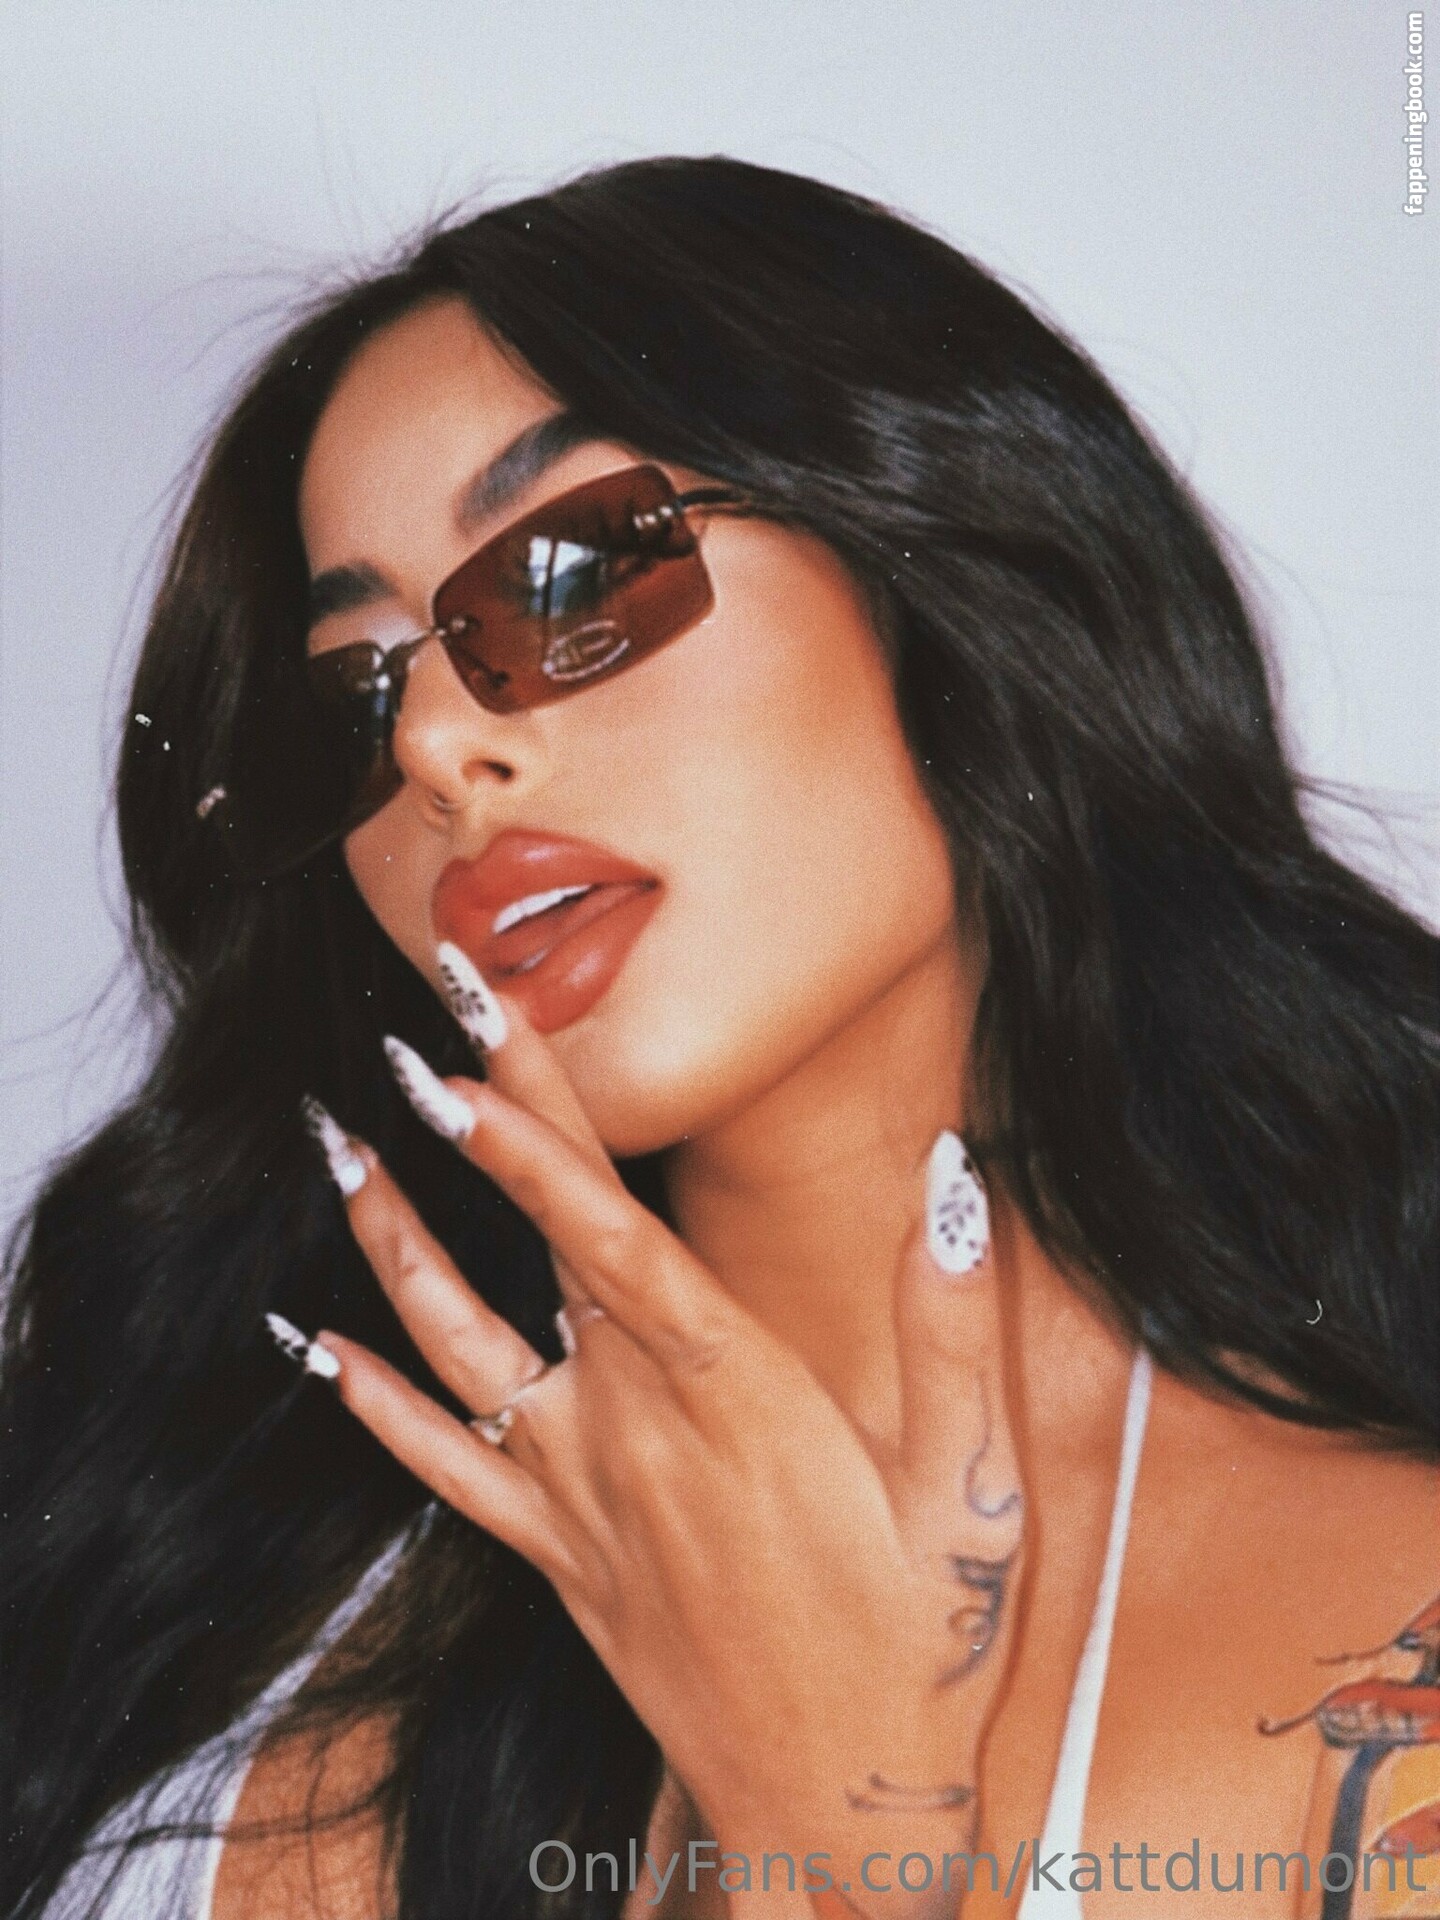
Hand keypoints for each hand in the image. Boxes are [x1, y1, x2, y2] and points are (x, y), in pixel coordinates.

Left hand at [293, 957, 1023, 1916]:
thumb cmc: (914, 1653)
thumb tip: (957, 1174)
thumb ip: (954, 1326)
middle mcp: (634, 1428)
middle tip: (414, 1023)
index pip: (609, 1232)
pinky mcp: (556, 1555)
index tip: (470, 1043)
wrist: (833, 1823)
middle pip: (536, 1243)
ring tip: (335, 1147)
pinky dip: (371, 1403)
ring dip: (389, 1240)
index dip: (533, 1133)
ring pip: (455, 1343)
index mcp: (734, 1394)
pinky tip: (317, 1346)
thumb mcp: (971, 1492)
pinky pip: (441, 1468)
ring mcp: (579, 1494)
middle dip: (476, 1120)